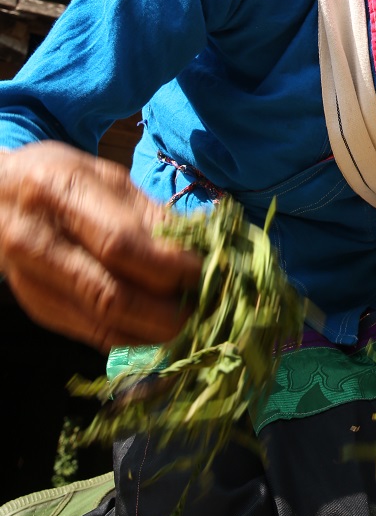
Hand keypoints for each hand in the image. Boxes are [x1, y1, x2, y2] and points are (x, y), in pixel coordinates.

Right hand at [0, 141, 201, 350]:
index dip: (168, 266)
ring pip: (104, 325)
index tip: (203, 270)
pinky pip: (94, 336)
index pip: (120, 245)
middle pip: (111, 296)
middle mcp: (37, 242)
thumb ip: (151, 213)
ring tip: (188, 319)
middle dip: (166, 310)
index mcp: (58, 195)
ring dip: (155, 332)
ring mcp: (32, 283)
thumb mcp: (107, 177)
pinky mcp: (38, 309)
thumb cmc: (63, 180)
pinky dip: (135, 338)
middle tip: (202, 305)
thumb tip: (203, 246)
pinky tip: (159, 326)